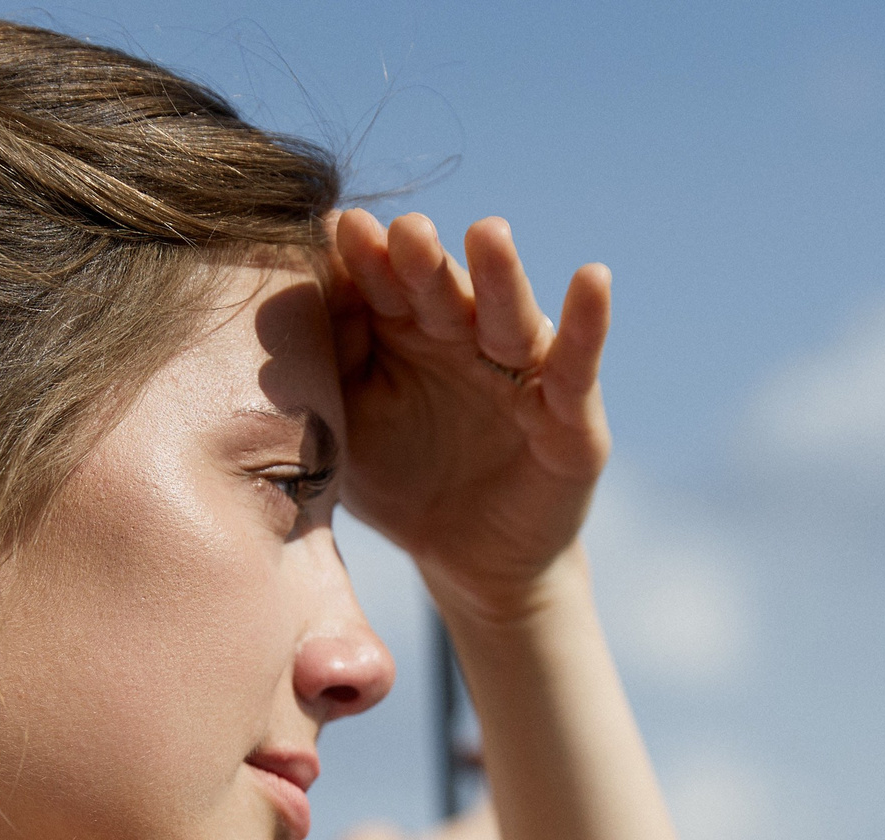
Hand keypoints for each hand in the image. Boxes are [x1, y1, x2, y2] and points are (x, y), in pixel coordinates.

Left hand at [330, 207, 610, 623]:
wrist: (465, 563)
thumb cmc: (401, 483)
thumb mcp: (350, 429)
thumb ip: (331, 369)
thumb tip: (292, 302)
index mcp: (406, 333)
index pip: (384, 287)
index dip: (365, 262)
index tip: (340, 231)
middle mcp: (465, 339)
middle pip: (443, 291)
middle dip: (425, 262)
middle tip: (405, 232)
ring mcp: (522, 373)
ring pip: (509, 317)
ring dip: (500, 277)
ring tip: (488, 236)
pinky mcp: (571, 417)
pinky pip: (577, 367)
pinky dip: (588, 324)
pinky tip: (593, 278)